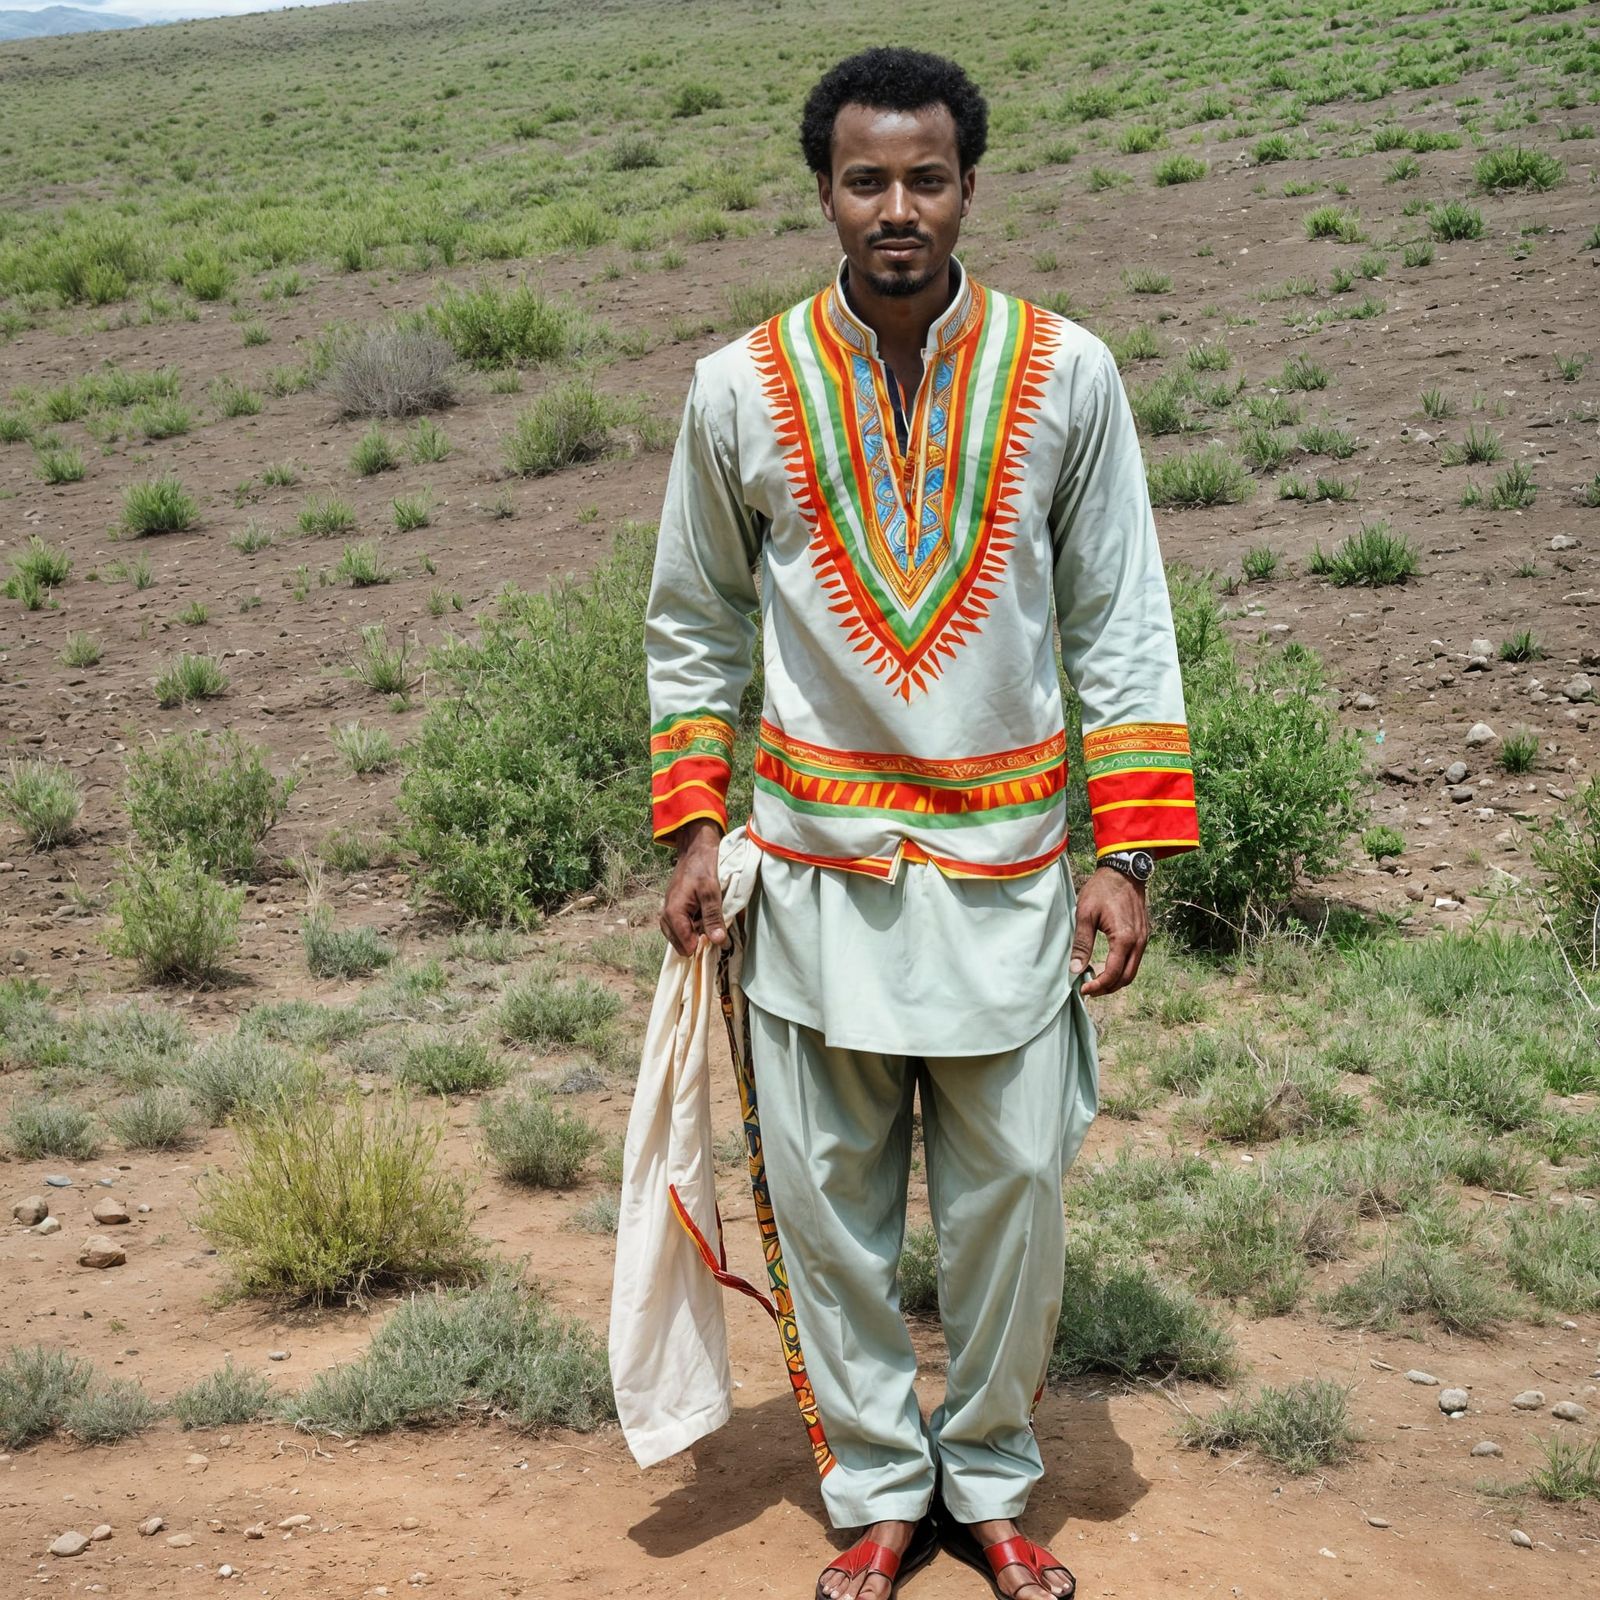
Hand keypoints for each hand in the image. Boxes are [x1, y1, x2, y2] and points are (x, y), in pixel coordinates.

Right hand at [659, 818, 726, 956]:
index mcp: (673, 913)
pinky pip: (681, 927)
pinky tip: (704, 921)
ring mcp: (669, 912)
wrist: (695, 849)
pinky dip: (692, 928)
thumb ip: (713, 917)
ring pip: (679, 937)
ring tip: (709, 927)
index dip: (701, 946)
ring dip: (695, 936)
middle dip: (697, 943)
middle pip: (680, 944)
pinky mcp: (674, 909)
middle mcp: (666, 915)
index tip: (717, 940)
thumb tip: (718, 942)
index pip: (685, 944)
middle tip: (714, 933)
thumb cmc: (702, 867)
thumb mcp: (711, 891)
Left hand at [1069, 866, 1148, 996]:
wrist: (1123, 871)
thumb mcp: (1085, 915)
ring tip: (1096, 981)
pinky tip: (1107, 966)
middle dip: (1107, 988)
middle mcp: (1138, 942)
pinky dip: (1122, 969)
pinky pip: (1135, 959)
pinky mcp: (1143, 934)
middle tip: (1089, 990)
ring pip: (1132, 970)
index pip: (1113, 974)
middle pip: (1126, 978)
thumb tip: (1076, 969)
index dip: (1098, 986)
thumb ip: (1081, 944)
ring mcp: (1143, 938)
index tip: (1083, 989)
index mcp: (1124, 939)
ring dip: (1115, 980)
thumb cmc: (1102, 890)